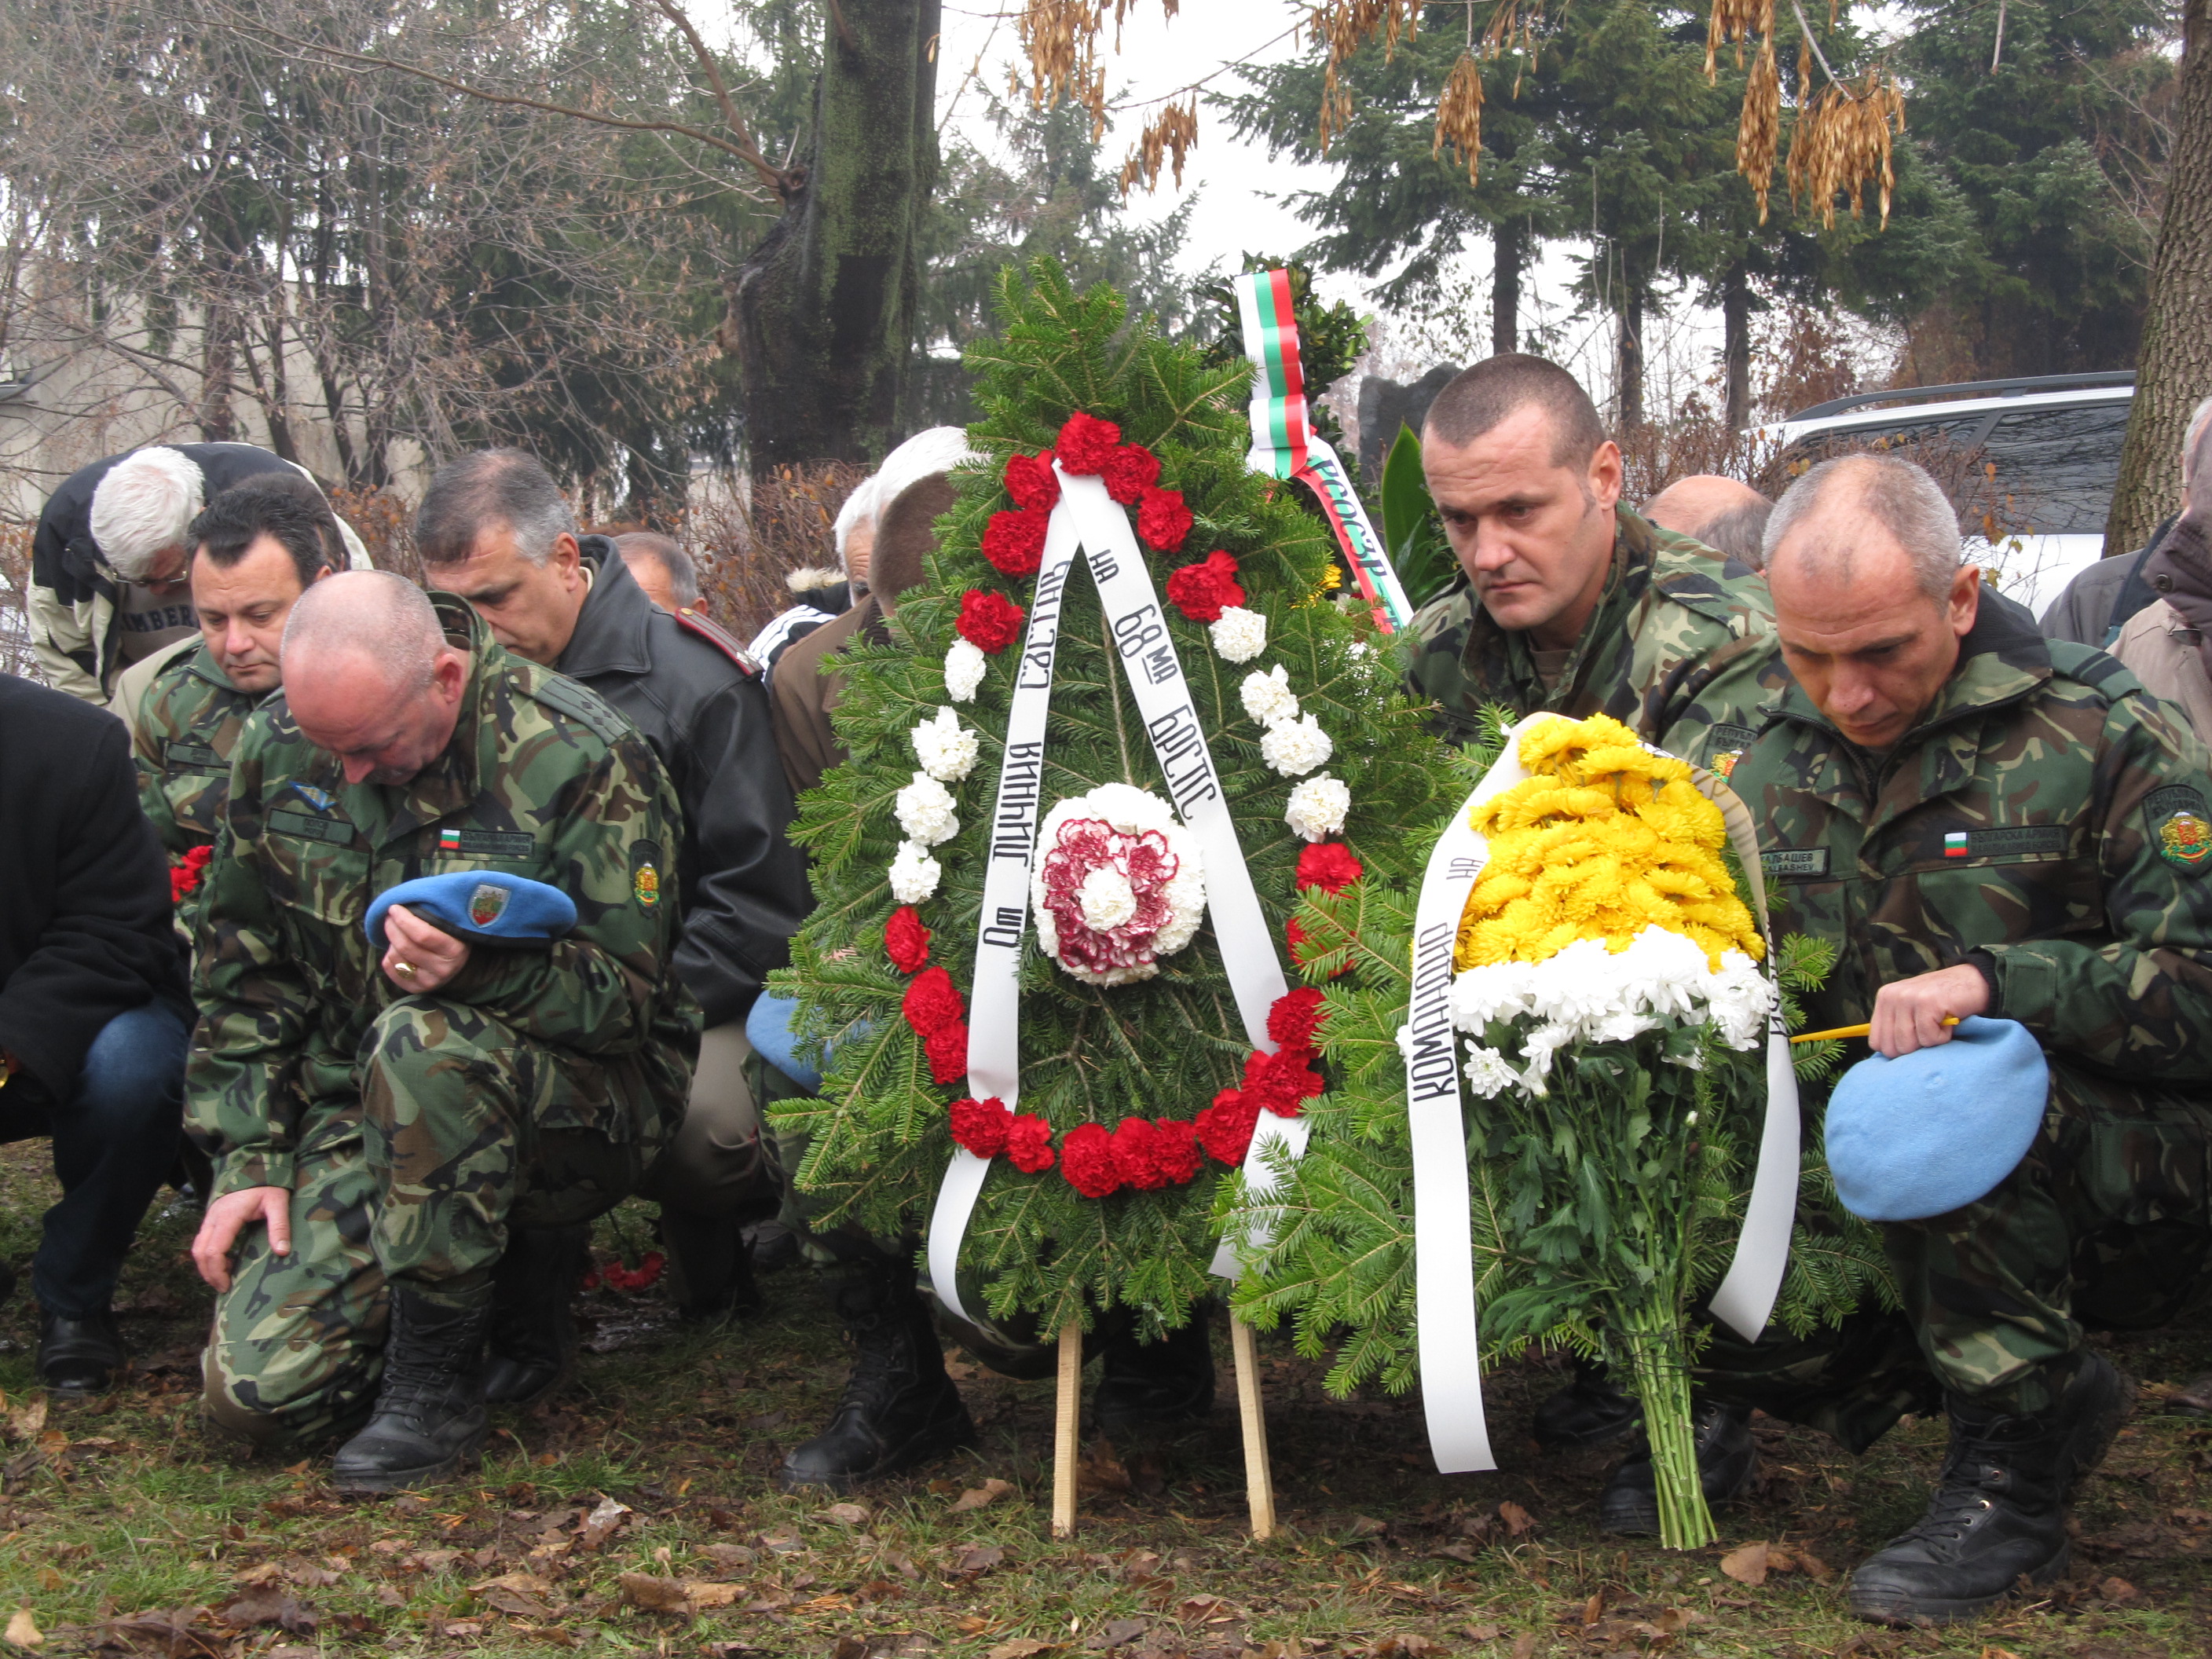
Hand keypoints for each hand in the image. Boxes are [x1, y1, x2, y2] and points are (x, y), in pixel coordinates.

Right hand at [192, 1186, 292, 1291]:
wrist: (256, 1164)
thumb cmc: (268, 1184)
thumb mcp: (278, 1203)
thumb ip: (279, 1226)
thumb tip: (282, 1252)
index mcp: (228, 1216)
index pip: (214, 1250)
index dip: (217, 1272)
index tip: (227, 1286)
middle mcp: (214, 1218)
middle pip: (200, 1252)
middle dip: (208, 1273)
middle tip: (224, 1287)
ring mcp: (210, 1217)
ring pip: (197, 1247)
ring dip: (206, 1265)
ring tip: (222, 1279)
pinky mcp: (212, 1218)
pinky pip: (202, 1241)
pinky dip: (208, 1255)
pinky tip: (224, 1262)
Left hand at [382, 903, 469, 991]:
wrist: (457, 963)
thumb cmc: (450, 935)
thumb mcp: (450, 924)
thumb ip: (433, 914)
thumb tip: (406, 902)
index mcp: (455, 950)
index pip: (423, 935)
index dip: (404, 920)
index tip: (394, 908)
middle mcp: (443, 969)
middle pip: (405, 946)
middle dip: (392, 927)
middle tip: (390, 917)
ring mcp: (429, 981)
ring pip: (395, 957)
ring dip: (392, 941)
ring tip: (398, 934)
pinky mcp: (415, 988)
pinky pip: (390, 968)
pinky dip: (389, 955)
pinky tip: (398, 949)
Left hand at [1869, 963, 1989, 1058]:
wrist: (1976, 981)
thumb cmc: (1944, 1002)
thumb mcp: (1912, 1010)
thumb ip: (1897, 1026)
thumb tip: (1887, 1055)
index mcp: (1884, 998)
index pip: (1876, 1042)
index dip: (1898, 1049)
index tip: (1916, 1039)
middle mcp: (1892, 996)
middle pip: (1891, 1047)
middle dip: (1914, 1048)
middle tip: (1930, 1030)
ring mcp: (1908, 998)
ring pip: (1908, 1044)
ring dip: (1929, 1042)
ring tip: (1938, 1023)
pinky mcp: (1927, 1003)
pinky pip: (1928, 1038)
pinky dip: (1943, 1037)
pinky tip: (1948, 1021)